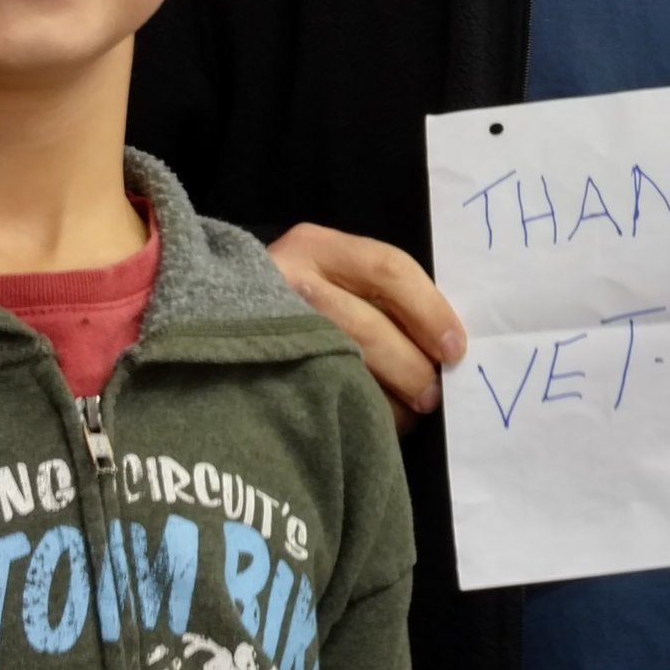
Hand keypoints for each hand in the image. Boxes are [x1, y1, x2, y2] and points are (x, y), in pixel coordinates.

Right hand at [268, 224, 465, 432]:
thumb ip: (381, 296)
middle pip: (369, 328)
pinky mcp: (257, 375)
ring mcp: (267, 329)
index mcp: (315, 247)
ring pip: (345, 370)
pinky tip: (366, 422)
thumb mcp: (335, 277)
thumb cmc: (302, 302)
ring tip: (406, 414)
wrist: (215, 326)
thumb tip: (444, 347)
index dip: (430, 311)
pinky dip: (356, 416)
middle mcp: (287, 281)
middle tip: (433, 395)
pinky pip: (321, 401)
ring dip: (388, 401)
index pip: (388, 270)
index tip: (454, 349)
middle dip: (411, 368)